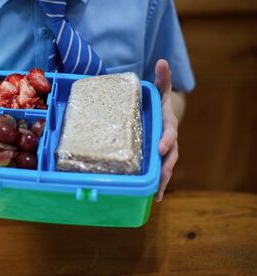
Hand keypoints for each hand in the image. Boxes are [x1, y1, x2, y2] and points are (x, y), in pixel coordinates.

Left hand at [154, 59, 180, 201]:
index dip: (166, 140)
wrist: (164, 114)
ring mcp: (165, 152)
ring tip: (157, 195)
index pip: (169, 133)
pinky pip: (160, 172)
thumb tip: (162, 60)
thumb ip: (162, 79)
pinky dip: (158, 185)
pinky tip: (153, 198)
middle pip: (170, 156)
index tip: (161, 147)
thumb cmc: (159, 103)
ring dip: (163, 181)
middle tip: (161, 179)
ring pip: (166, 167)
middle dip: (166, 167)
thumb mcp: (160, 90)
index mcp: (168, 124)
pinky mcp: (158, 159)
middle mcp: (169, 140)